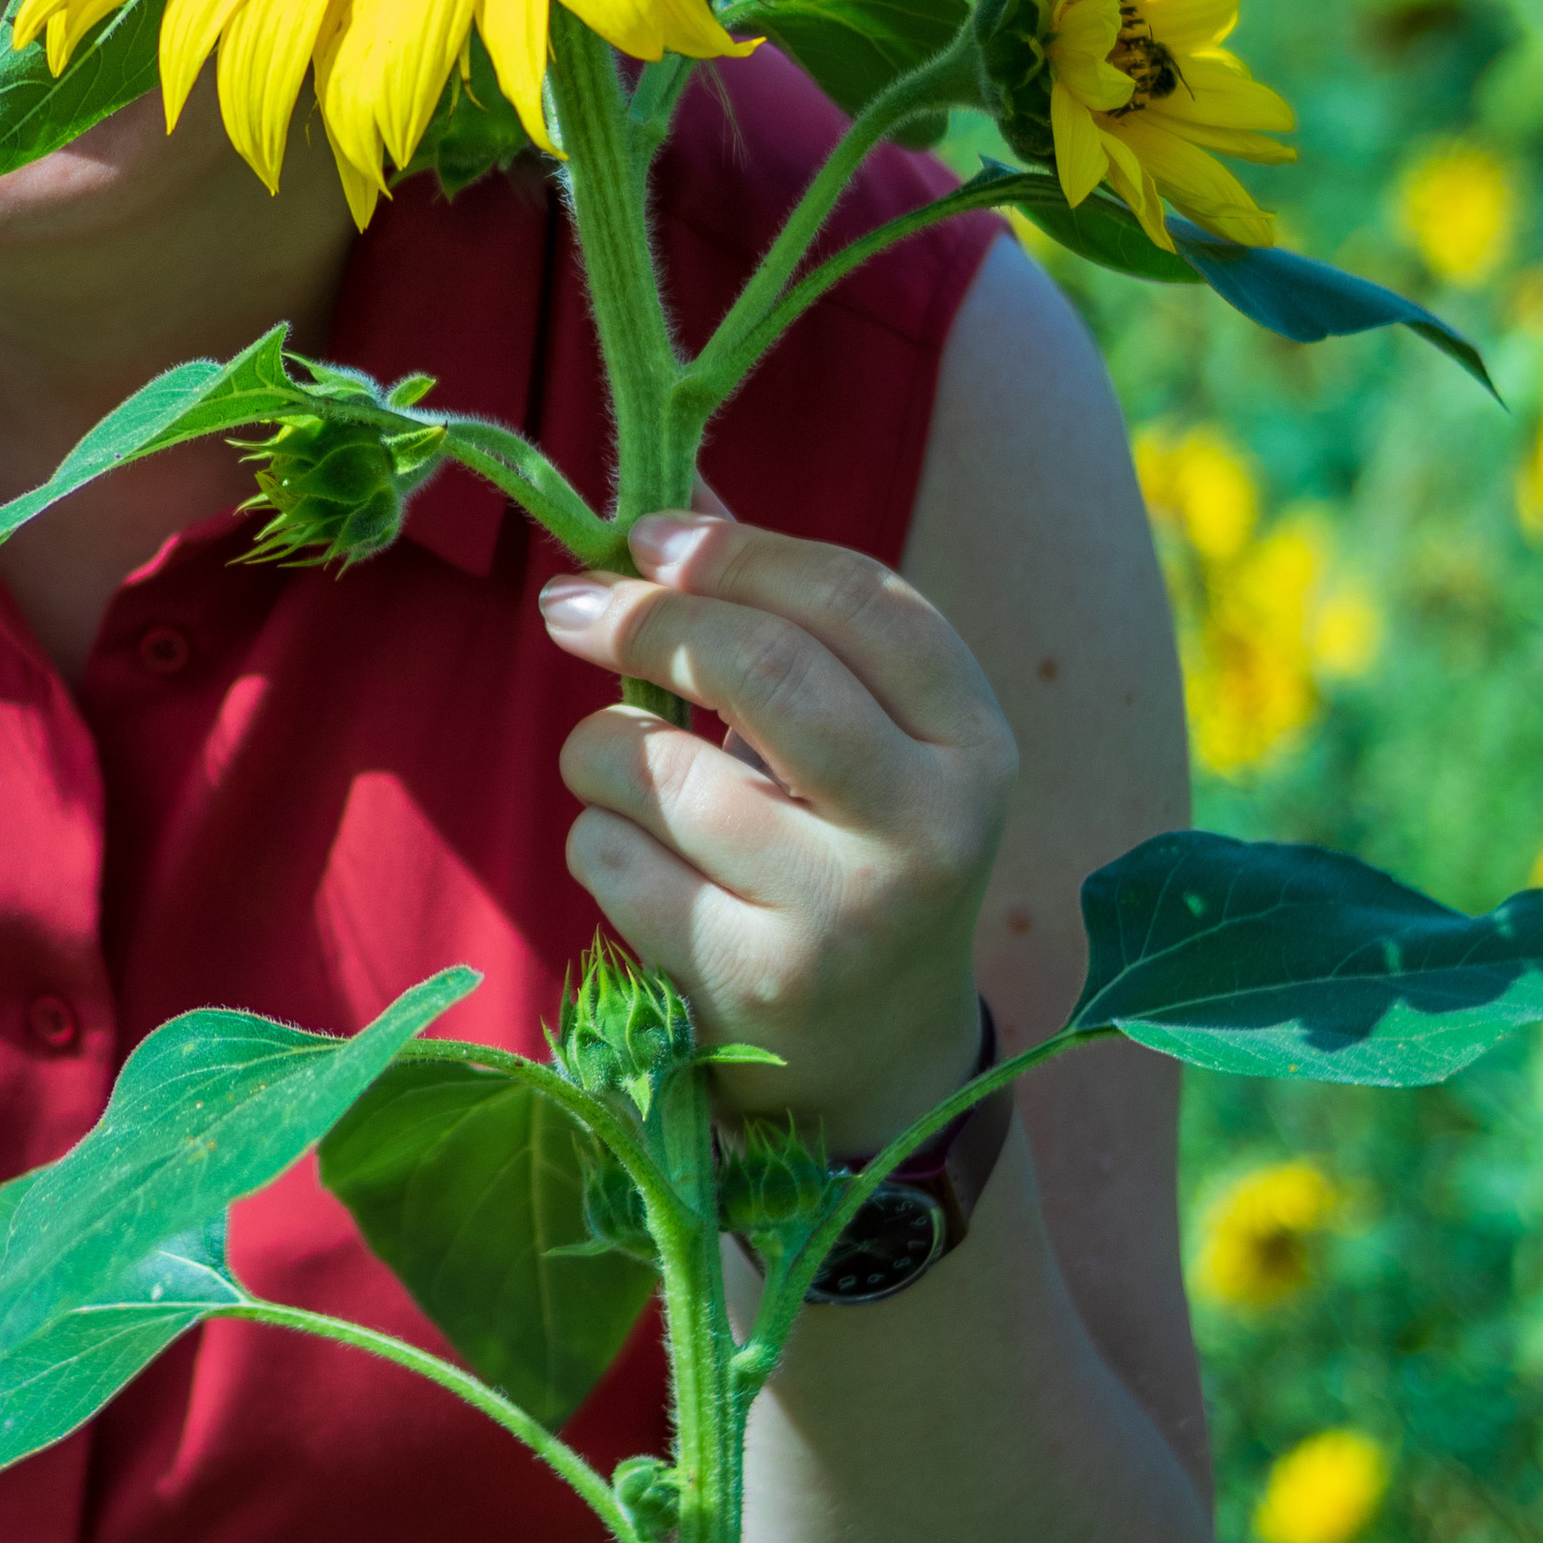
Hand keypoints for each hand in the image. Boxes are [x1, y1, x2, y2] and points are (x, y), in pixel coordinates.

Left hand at [538, 504, 1018, 1151]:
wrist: (876, 1059)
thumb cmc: (848, 849)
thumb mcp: (857, 736)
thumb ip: (780, 616)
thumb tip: (673, 483)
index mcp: (975, 741)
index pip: (855, 598)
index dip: (737, 550)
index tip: (647, 536)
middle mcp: (931, 828)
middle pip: (762, 667)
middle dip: (642, 619)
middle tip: (567, 607)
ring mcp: (847, 914)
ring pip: (658, 766)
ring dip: (602, 749)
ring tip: (623, 776)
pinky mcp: (756, 985)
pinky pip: (613, 859)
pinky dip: (597, 842)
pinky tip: (643, 870)